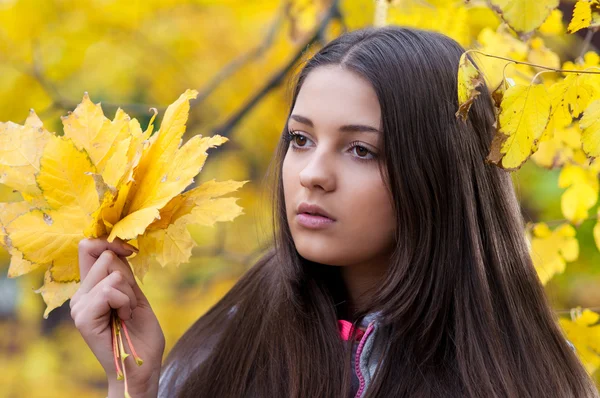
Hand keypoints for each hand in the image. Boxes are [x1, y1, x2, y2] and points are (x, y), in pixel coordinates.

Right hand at [70, 237, 164, 396]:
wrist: (142, 365)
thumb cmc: (141, 332)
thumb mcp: (134, 294)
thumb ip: (121, 272)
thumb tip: (116, 246)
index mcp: (90, 288)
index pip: (88, 248)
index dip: (111, 242)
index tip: (131, 251)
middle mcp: (80, 295)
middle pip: (104, 256)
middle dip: (128, 276)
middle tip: (129, 302)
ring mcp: (79, 306)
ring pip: (112, 275)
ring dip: (129, 294)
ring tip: (126, 313)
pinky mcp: (84, 317)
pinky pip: (110, 291)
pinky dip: (125, 302)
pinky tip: (124, 319)